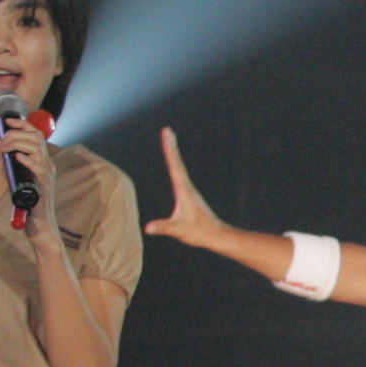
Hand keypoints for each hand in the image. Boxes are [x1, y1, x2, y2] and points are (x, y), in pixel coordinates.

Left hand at [0, 104, 61, 232]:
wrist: (40, 223)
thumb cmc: (29, 202)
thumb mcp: (18, 178)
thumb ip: (13, 166)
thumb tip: (3, 153)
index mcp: (43, 160)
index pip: (37, 135)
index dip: (22, 124)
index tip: (7, 120)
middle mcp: (47, 164)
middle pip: (36, 137)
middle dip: (16, 134)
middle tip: (1, 140)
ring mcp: (47, 173)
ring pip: (36, 148)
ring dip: (17, 143)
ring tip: (4, 148)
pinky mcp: (44, 184)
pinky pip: (37, 167)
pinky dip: (26, 159)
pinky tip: (16, 157)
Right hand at [142, 127, 221, 246]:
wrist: (217, 235)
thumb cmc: (200, 232)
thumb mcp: (179, 230)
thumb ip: (163, 227)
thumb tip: (148, 228)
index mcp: (184, 191)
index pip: (175, 167)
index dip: (170, 150)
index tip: (167, 135)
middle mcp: (188, 187)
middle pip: (177, 163)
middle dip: (171, 146)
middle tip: (167, 130)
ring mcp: (189, 191)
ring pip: (179, 168)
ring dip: (174, 154)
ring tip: (170, 140)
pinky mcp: (190, 196)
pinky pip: (180, 176)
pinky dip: (176, 165)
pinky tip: (175, 165)